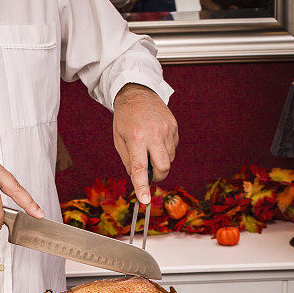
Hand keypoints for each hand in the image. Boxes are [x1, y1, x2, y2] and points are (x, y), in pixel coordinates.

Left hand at [113, 84, 178, 201]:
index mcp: (136, 138)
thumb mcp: (119, 140)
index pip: (140, 168)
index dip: (142, 186)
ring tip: (149, 148)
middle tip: (149, 173)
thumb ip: (128, 161)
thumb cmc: (125, 118)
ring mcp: (166, 129)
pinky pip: (172, 148)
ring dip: (160, 161)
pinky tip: (156, 140)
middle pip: (163, 167)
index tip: (145, 200)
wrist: (137, 92)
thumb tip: (137, 178)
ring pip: (169, 159)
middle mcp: (154, 134)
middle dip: (157, 175)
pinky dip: (165, 150)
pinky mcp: (174, 126)